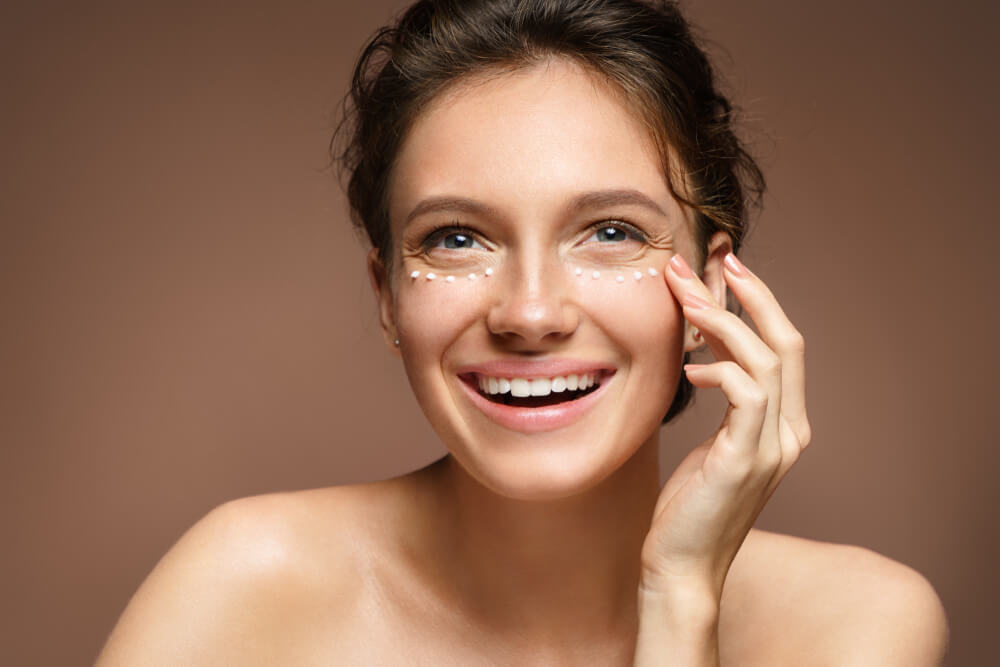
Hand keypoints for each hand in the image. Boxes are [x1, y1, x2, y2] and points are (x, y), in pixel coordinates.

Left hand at [639, 252, 810, 601]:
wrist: (681, 565)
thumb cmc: (689, 504)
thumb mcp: (710, 440)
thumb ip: (721, 398)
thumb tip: (701, 349)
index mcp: (784, 424)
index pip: (783, 347)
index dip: (760, 302)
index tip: (724, 268)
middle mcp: (790, 432)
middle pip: (785, 341)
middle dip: (749, 294)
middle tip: (710, 260)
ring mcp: (773, 447)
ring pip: (766, 359)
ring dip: (722, 320)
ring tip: (681, 298)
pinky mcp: (746, 459)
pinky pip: (745, 393)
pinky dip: (718, 368)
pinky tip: (688, 368)